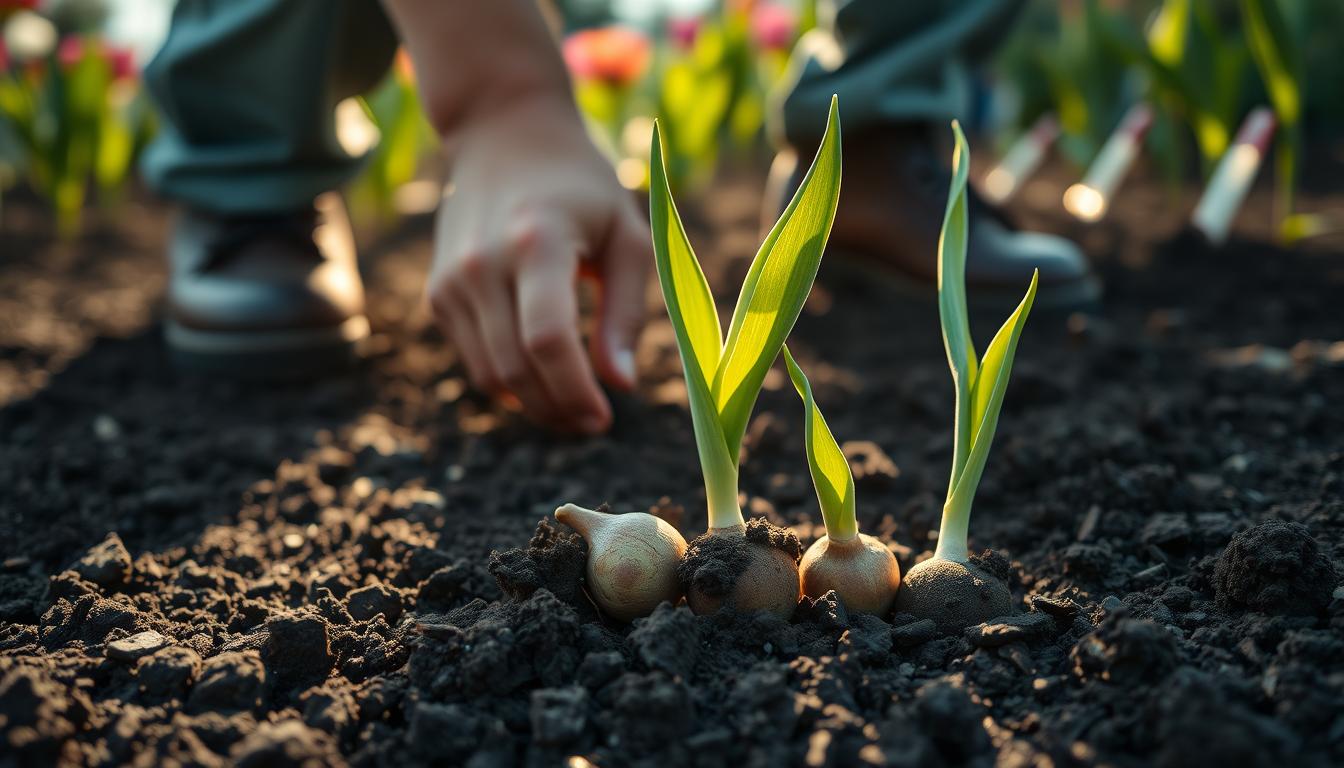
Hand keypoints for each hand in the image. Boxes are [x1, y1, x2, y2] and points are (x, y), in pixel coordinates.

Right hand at [427, 95, 651, 433]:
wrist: (503, 134)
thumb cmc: (583, 187)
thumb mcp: (626, 235)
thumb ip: (626, 311)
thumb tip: (622, 385)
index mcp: (537, 242)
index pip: (548, 339)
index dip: (577, 391)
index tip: (605, 418)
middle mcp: (483, 263)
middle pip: (517, 367)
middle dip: (559, 409)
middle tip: (594, 423)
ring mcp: (452, 281)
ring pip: (491, 375)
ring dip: (534, 405)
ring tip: (573, 408)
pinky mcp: (438, 295)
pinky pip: (475, 359)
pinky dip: (510, 381)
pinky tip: (543, 378)